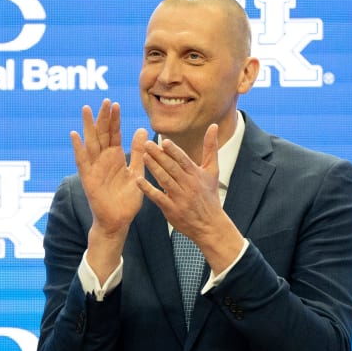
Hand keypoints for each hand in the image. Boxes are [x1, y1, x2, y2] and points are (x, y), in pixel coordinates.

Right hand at [70, 99, 146, 280]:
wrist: (119, 220)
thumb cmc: (127, 199)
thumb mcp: (137, 171)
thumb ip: (139, 152)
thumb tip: (143, 130)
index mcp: (115, 157)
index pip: (114, 133)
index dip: (114, 119)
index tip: (116, 104)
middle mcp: (103, 159)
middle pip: (102, 134)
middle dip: (103, 117)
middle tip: (105, 100)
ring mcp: (94, 167)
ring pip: (90, 142)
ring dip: (88, 126)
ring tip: (86, 109)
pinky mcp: (88, 178)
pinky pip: (82, 161)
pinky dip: (78, 148)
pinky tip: (75, 135)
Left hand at [137, 124, 243, 271]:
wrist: (210, 225)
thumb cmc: (209, 195)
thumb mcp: (212, 170)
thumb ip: (210, 147)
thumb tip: (214, 125)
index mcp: (196, 174)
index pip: (183, 160)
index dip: (174, 151)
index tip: (163, 141)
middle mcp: (188, 185)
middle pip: (172, 168)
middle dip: (159, 156)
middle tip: (146, 144)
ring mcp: (179, 198)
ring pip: (164, 180)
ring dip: (153, 168)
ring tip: (143, 156)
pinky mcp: (171, 209)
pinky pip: (158, 198)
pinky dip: (148, 189)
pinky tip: (138, 180)